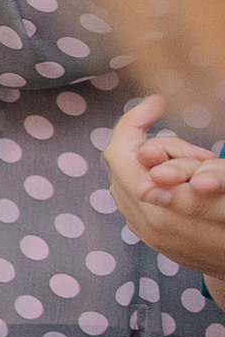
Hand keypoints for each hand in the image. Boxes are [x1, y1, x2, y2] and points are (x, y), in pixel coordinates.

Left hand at [105, 96, 224, 278]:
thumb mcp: (224, 205)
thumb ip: (194, 182)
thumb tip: (154, 170)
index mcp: (158, 211)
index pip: (122, 153)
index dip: (134, 121)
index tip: (156, 103)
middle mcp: (141, 220)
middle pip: (125, 158)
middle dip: (161, 146)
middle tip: (201, 155)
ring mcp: (140, 229)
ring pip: (129, 172)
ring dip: (160, 162)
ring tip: (201, 174)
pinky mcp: (145, 233)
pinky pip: (135, 190)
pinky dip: (155, 177)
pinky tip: (183, 183)